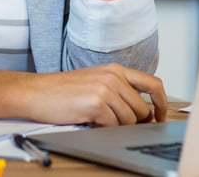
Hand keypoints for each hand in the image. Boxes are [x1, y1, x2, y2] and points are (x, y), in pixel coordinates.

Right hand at [20, 64, 166, 126]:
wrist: (35, 92)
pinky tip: (88, 119)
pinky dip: (103, 128)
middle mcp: (113, 76)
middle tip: (116, 123)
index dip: (162, 104)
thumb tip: (145, 114)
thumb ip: (120, 92)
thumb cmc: (62, 90)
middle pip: (143, 109)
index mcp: (115, 70)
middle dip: (134, 122)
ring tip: (96, 118)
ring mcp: (105, 89)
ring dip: (115, 126)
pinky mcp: (96, 103)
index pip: (153, 84)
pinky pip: (113, 126)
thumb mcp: (95, 82)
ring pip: (129, 120)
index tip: (160, 117)